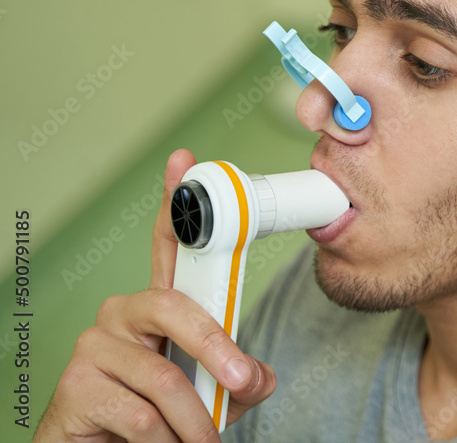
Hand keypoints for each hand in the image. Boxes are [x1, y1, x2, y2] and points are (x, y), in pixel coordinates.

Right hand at [35, 149, 276, 441]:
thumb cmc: (154, 419)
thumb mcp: (209, 393)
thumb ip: (238, 378)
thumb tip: (260, 375)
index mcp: (156, 308)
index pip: (166, 247)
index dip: (174, 202)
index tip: (185, 162)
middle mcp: (121, 315)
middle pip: (173, 307)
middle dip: (216, 348)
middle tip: (243, 380)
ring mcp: (94, 346)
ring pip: (164, 376)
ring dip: (195, 420)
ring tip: (203, 441)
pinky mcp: (76, 386)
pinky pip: (140, 413)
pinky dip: (167, 440)